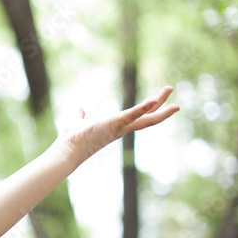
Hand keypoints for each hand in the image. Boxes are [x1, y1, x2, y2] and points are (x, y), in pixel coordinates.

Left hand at [54, 86, 179, 162]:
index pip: (137, 116)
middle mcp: (121, 128)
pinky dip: (142, 108)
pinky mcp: (115, 124)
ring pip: (146, 118)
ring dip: (159, 106)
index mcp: (116, 126)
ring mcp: (120, 127)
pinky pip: (132, 115)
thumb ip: (80, 114)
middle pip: (147, 117)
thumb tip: (79, 109)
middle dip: (161, 105)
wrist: (68, 148)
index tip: (156, 98)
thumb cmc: (72, 138)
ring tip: (169, 90)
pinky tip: (153, 100)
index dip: (147, 108)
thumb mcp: (78, 120)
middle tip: (170, 89)